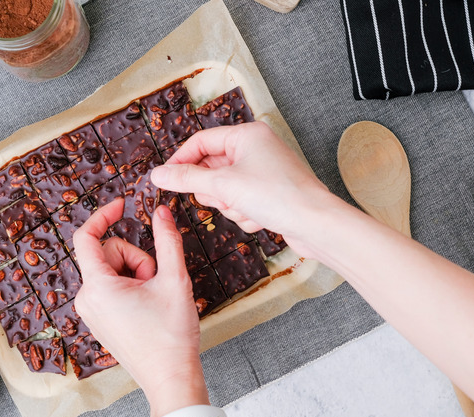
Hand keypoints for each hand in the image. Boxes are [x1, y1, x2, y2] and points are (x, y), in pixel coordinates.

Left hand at [73, 199, 208, 416]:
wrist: (170, 378)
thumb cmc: (171, 335)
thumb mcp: (175, 280)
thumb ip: (167, 240)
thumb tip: (162, 212)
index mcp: (98, 287)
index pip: (86, 237)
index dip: (103, 215)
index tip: (121, 205)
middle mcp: (86, 299)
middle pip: (107, 253)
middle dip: (135, 258)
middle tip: (155, 281)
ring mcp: (90, 311)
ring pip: (110, 271)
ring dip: (134, 274)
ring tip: (153, 297)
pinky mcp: (99, 320)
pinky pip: (110, 288)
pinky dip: (129, 287)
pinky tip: (147, 306)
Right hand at [151, 121, 338, 256]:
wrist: (316, 224)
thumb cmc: (277, 196)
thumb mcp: (223, 186)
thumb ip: (186, 179)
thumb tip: (158, 175)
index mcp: (246, 135)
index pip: (201, 141)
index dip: (180, 161)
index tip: (165, 180)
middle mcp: (256, 148)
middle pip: (211, 168)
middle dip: (214, 191)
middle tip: (222, 198)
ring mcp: (263, 171)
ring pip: (225, 190)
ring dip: (230, 206)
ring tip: (247, 209)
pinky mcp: (269, 193)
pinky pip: (241, 203)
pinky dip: (245, 214)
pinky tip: (261, 218)